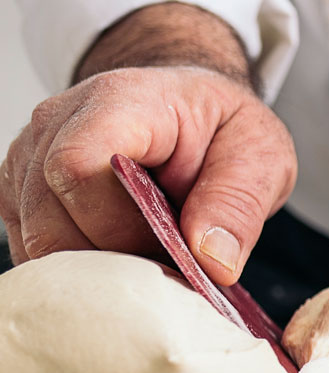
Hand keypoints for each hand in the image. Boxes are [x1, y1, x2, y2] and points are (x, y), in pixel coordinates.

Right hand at [0, 3, 295, 283]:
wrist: (187, 109)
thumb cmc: (220, 126)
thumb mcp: (260, 153)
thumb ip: (239, 202)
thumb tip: (212, 261)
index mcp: (117, 101)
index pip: (77, 168)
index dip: (119, 225)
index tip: (173, 248)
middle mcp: (55, 125)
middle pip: (50, 220)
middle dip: (114, 260)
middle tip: (170, 270)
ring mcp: (27, 161)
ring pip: (36, 243)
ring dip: (98, 270)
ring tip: (152, 261)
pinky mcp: (20, 196)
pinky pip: (34, 250)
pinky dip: (81, 270)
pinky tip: (125, 259)